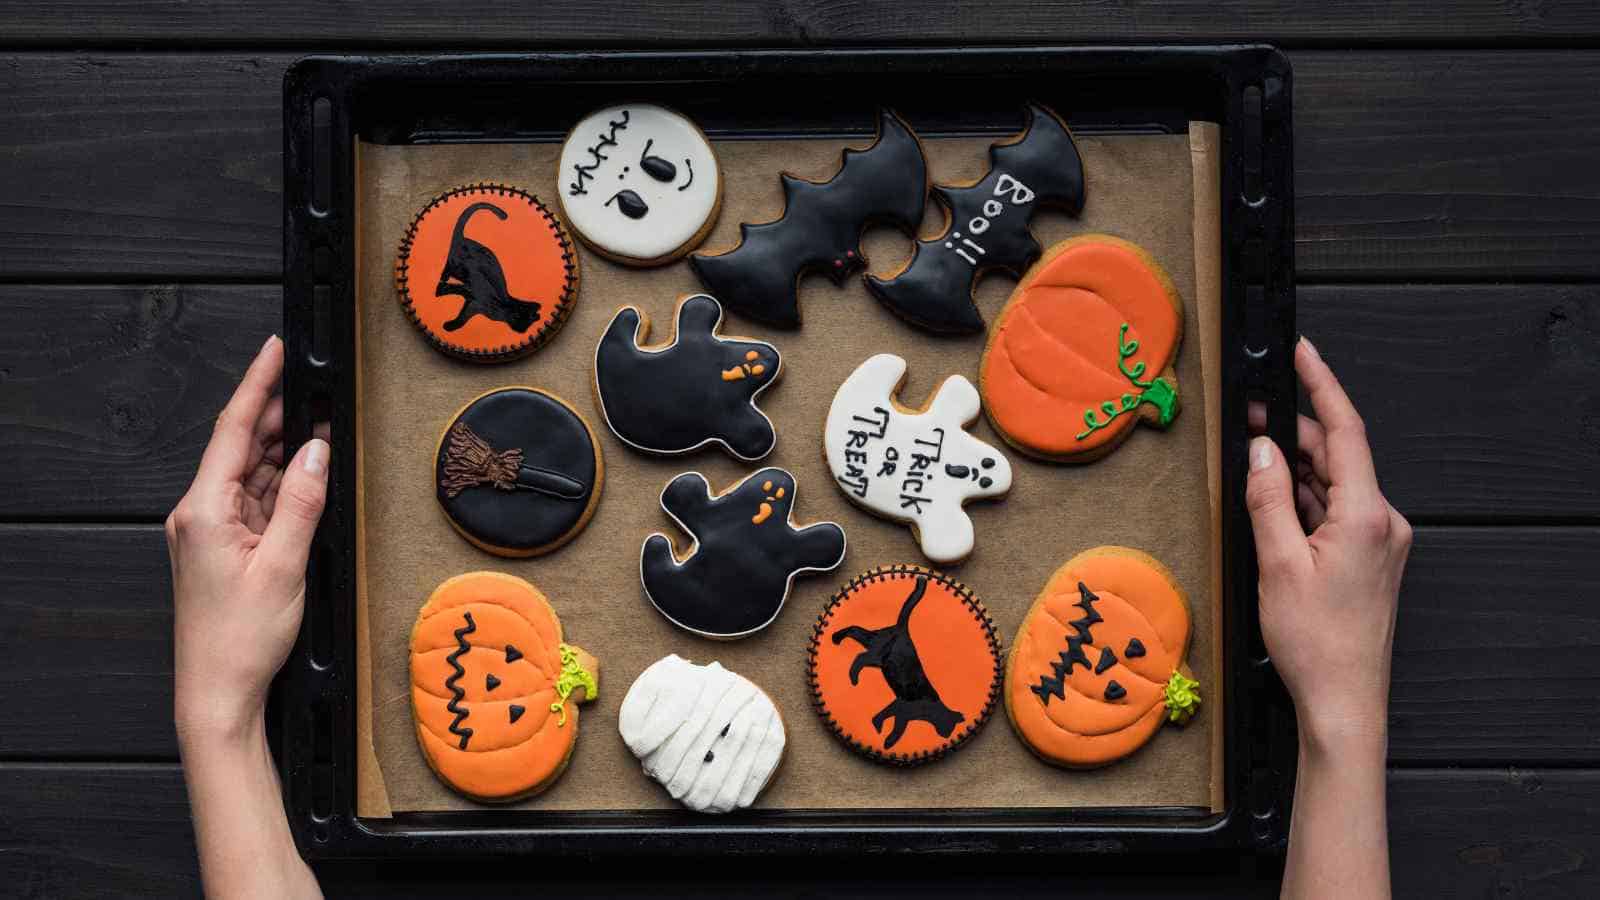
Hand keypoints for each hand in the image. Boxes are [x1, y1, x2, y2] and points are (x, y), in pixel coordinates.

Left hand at [167, 335, 329, 738]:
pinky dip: (286, 487)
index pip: (234, 429)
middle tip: (320, 390)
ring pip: (255, 474)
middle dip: (282, 416)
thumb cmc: (240, 640)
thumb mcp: (285, 565)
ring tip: (326, 431)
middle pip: (244, 446)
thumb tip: (320, 451)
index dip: (258, 384)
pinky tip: (310, 478)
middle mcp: (200, 513)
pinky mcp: (225, 548)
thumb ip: (304, 502)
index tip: (276, 350)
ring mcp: (211, 530)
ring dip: (289, 453)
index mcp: (204, 509)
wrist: (218, 692)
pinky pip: (258, 502)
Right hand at [1246, 337, 1410, 746]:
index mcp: (1367, 516)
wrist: (1343, 701)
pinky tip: (1271, 502)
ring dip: (1293, 469)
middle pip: (1336, 455)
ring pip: (1332, 484)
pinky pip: (1334, 512)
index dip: (1320, 384)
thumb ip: (1267, 497)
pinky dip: (1302, 500)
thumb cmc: (1315, 644)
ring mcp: (1379, 542)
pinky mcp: (1368, 559)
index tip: (1301, 352)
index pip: (1344, 431)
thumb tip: (1259, 448)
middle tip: (1247, 416)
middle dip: (1291, 431)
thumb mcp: (1277, 563)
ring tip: (1250, 460)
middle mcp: (1383, 522)